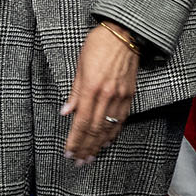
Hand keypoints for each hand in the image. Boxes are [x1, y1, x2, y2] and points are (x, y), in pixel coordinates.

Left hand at [60, 22, 138, 164]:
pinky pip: (122, 118)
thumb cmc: (98, 45)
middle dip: (86, 147)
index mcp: (91, 88)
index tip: (69, 152)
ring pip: (109, 127)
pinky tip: (108, 141)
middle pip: (95, 129)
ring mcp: (120, 95)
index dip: (75, 140)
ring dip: (99, 144)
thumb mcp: (80, 65)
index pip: (81, 122)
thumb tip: (66, 112)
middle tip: (79, 162)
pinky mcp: (130, 93)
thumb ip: (74, 92)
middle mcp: (107, 95)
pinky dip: (114, 132)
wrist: (125, 33)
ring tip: (91, 157)